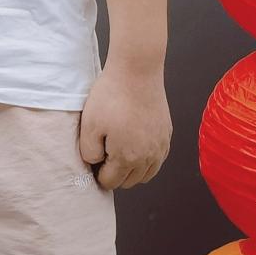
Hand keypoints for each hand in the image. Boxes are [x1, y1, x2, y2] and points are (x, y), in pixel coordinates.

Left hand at [78, 66, 170, 189]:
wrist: (137, 72)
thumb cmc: (111, 97)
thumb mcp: (89, 125)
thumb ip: (89, 152)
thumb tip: (95, 163)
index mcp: (128, 158)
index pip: (112, 182)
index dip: (98, 174)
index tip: (93, 161)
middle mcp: (149, 157)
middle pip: (129, 181)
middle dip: (115, 174)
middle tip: (103, 155)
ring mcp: (160, 146)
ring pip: (146, 174)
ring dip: (131, 170)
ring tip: (117, 151)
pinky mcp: (166, 135)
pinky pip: (157, 159)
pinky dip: (145, 160)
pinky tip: (133, 144)